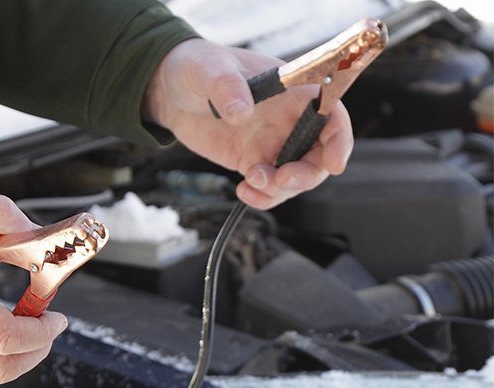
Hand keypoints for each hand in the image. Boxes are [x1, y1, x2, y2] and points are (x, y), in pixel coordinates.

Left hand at [143, 39, 352, 208]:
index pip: (332, 115)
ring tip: (249, 182)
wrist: (170, 90)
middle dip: (306, 174)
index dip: (340, 140)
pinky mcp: (252, 161)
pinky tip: (244, 191)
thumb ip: (228, 87)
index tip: (334, 164)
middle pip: (319, 156)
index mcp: (293, 90)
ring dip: (280, 190)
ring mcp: (272, 143)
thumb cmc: (198, 66)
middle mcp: (289, 119)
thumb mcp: (211, 69)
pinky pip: (269, 187)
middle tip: (281, 179)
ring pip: (295, 178)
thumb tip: (240, 112)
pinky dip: (262, 197)